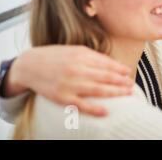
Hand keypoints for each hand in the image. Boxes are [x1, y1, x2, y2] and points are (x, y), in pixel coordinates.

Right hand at [4, 45, 132, 115]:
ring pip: (98, 90)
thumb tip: (114, 64)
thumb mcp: (75, 50)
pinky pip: (81, 105)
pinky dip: (94, 109)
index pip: (106, 63)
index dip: (119, 69)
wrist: (29, 65)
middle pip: (105, 76)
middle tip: (132, 85)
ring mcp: (69, 84)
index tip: (128, 73)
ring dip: (115, 92)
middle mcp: (77, 69)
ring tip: (127, 93)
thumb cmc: (56, 57)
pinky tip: (106, 111)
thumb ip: (94, 57)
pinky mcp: (62, 97)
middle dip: (121, 81)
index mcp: (81, 55)